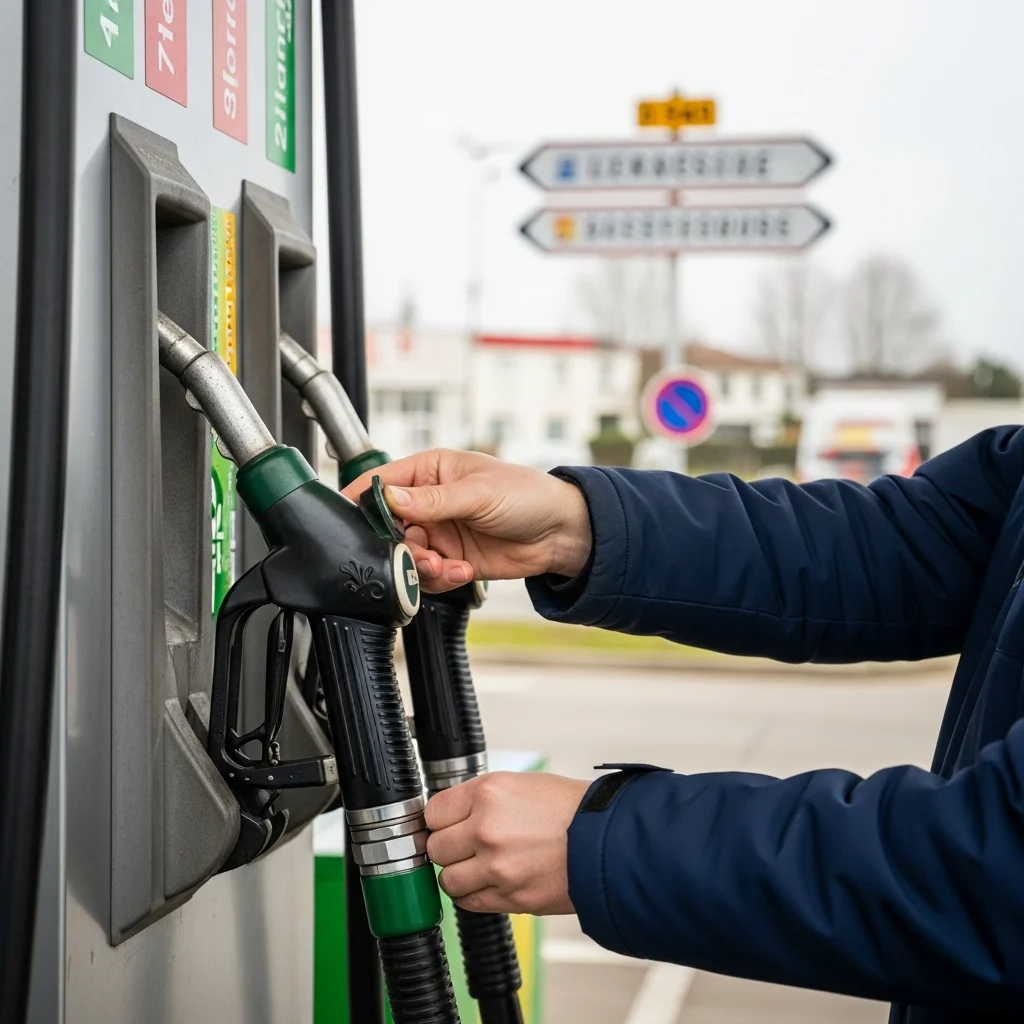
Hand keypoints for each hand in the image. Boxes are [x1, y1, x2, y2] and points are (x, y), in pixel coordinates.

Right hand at [340, 449, 591, 592]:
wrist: (562, 532)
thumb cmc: (527, 494)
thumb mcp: (478, 493)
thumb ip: (431, 500)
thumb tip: (389, 498)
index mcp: (429, 471)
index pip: (382, 482)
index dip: (363, 500)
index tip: (352, 522)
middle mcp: (428, 502)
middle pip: (387, 528)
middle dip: (397, 546)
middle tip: (417, 553)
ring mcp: (439, 533)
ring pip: (405, 556)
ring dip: (419, 567)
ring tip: (444, 566)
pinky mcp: (451, 560)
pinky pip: (429, 576)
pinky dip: (440, 578)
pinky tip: (463, 571)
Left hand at [425, 772, 590, 915]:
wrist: (609, 841)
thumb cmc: (573, 810)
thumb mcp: (522, 785)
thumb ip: (484, 799)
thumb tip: (455, 813)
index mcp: (488, 793)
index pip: (433, 811)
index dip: (439, 819)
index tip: (445, 824)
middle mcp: (486, 829)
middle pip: (436, 847)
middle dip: (447, 847)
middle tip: (463, 845)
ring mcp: (496, 866)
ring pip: (448, 879)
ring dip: (458, 874)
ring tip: (477, 866)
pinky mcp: (509, 897)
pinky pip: (469, 902)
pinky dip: (472, 895)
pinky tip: (487, 883)